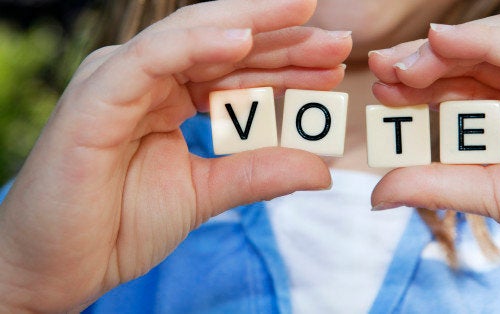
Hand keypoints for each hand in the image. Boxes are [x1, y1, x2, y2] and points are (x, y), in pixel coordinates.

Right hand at [0, 0, 351, 310]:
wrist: (59, 266)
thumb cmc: (120, 225)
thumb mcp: (205, 193)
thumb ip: (258, 173)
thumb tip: (322, 170)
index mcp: (167, 96)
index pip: (235, 69)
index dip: (286, 65)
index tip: (334, 68)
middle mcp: (146, 78)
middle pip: (223, 45)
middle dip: (283, 41)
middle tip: (338, 41)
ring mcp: (120, 80)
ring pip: (193, 37)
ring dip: (254, 29)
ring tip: (308, 20)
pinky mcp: (98, 95)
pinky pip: (153, 59)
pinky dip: (197, 45)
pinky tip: (244, 41)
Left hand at [369, 12, 499, 310]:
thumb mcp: (494, 197)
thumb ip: (438, 184)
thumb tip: (378, 191)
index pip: (474, 79)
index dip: (425, 80)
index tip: (383, 88)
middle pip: (482, 56)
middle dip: (427, 59)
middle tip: (381, 68)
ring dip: (447, 50)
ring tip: (400, 65)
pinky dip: (485, 42)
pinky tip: (440, 42)